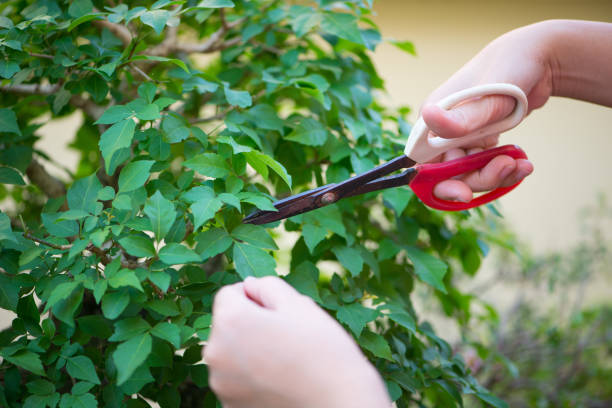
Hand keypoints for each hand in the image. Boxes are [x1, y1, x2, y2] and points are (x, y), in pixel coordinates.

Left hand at [204, 276, 391, 407]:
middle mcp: (216, 352)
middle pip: (227, 325)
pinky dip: (252, 376)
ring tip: (285, 360)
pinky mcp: (230, 405)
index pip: (228, 294)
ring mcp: (221, 384)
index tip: (279, 312)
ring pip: (231, 353)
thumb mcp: (299, 305)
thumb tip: (248, 285)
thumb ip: (268, 286)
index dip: (254, 296)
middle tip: (286, 337)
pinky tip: (280, 381)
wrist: (340, 404)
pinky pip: (236, 379)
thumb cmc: (322, 350)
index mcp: (230, 321)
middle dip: (250, 324)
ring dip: (250, 350)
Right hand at [422, 20, 611, 201]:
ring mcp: (460, 137)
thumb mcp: (488, 97)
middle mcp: (441, 131)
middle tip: (504, 169)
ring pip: (470, 173)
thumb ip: (461, 118)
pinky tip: (523, 164)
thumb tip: (428, 117)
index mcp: (430, 120)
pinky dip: (505, 170)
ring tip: (522, 164)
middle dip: (477, 179)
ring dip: (496, 175)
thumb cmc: (509, 69)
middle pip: (449, 174)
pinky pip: (485, 166)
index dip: (440, 183)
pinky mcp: (479, 140)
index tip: (464, 193)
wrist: (538, 59)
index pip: (423, 164)